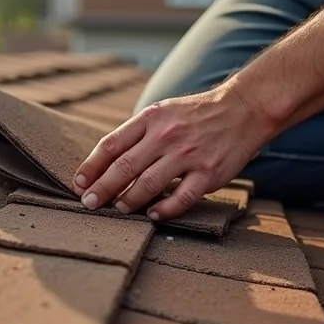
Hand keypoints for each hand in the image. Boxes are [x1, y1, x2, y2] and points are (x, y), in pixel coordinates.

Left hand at [72, 84, 273, 219]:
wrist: (244, 108)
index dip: (91, 166)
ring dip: (128, 200)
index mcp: (151, 118)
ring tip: (118, 209)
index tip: (79, 184)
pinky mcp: (209, 173)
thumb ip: (137, 134)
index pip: (111, 144)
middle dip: (102, 188)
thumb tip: (105, 163)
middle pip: (124, 167)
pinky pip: (182, 197)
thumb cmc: (195, 114)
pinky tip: (152, 215)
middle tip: (88, 204)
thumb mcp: (162, 112)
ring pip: (148, 184)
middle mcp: (167, 135)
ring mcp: (188, 155)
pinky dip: (164, 209)